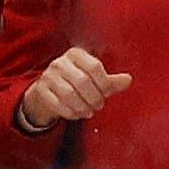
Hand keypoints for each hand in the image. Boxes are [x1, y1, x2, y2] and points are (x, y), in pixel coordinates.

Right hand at [19, 46, 133, 128]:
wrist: (49, 90)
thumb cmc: (77, 82)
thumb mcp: (95, 79)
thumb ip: (112, 81)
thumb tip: (128, 80)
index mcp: (76, 54)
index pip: (94, 67)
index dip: (104, 83)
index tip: (107, 93)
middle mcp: (60, 62)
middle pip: (82, 81)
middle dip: (94, 97)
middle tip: (99, 105)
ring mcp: (48, 76)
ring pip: (69, 94)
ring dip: (83, 107)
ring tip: (90, 111)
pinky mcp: (40, 90)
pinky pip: (57, 104)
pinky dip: (71, 112)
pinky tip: (77, 114)